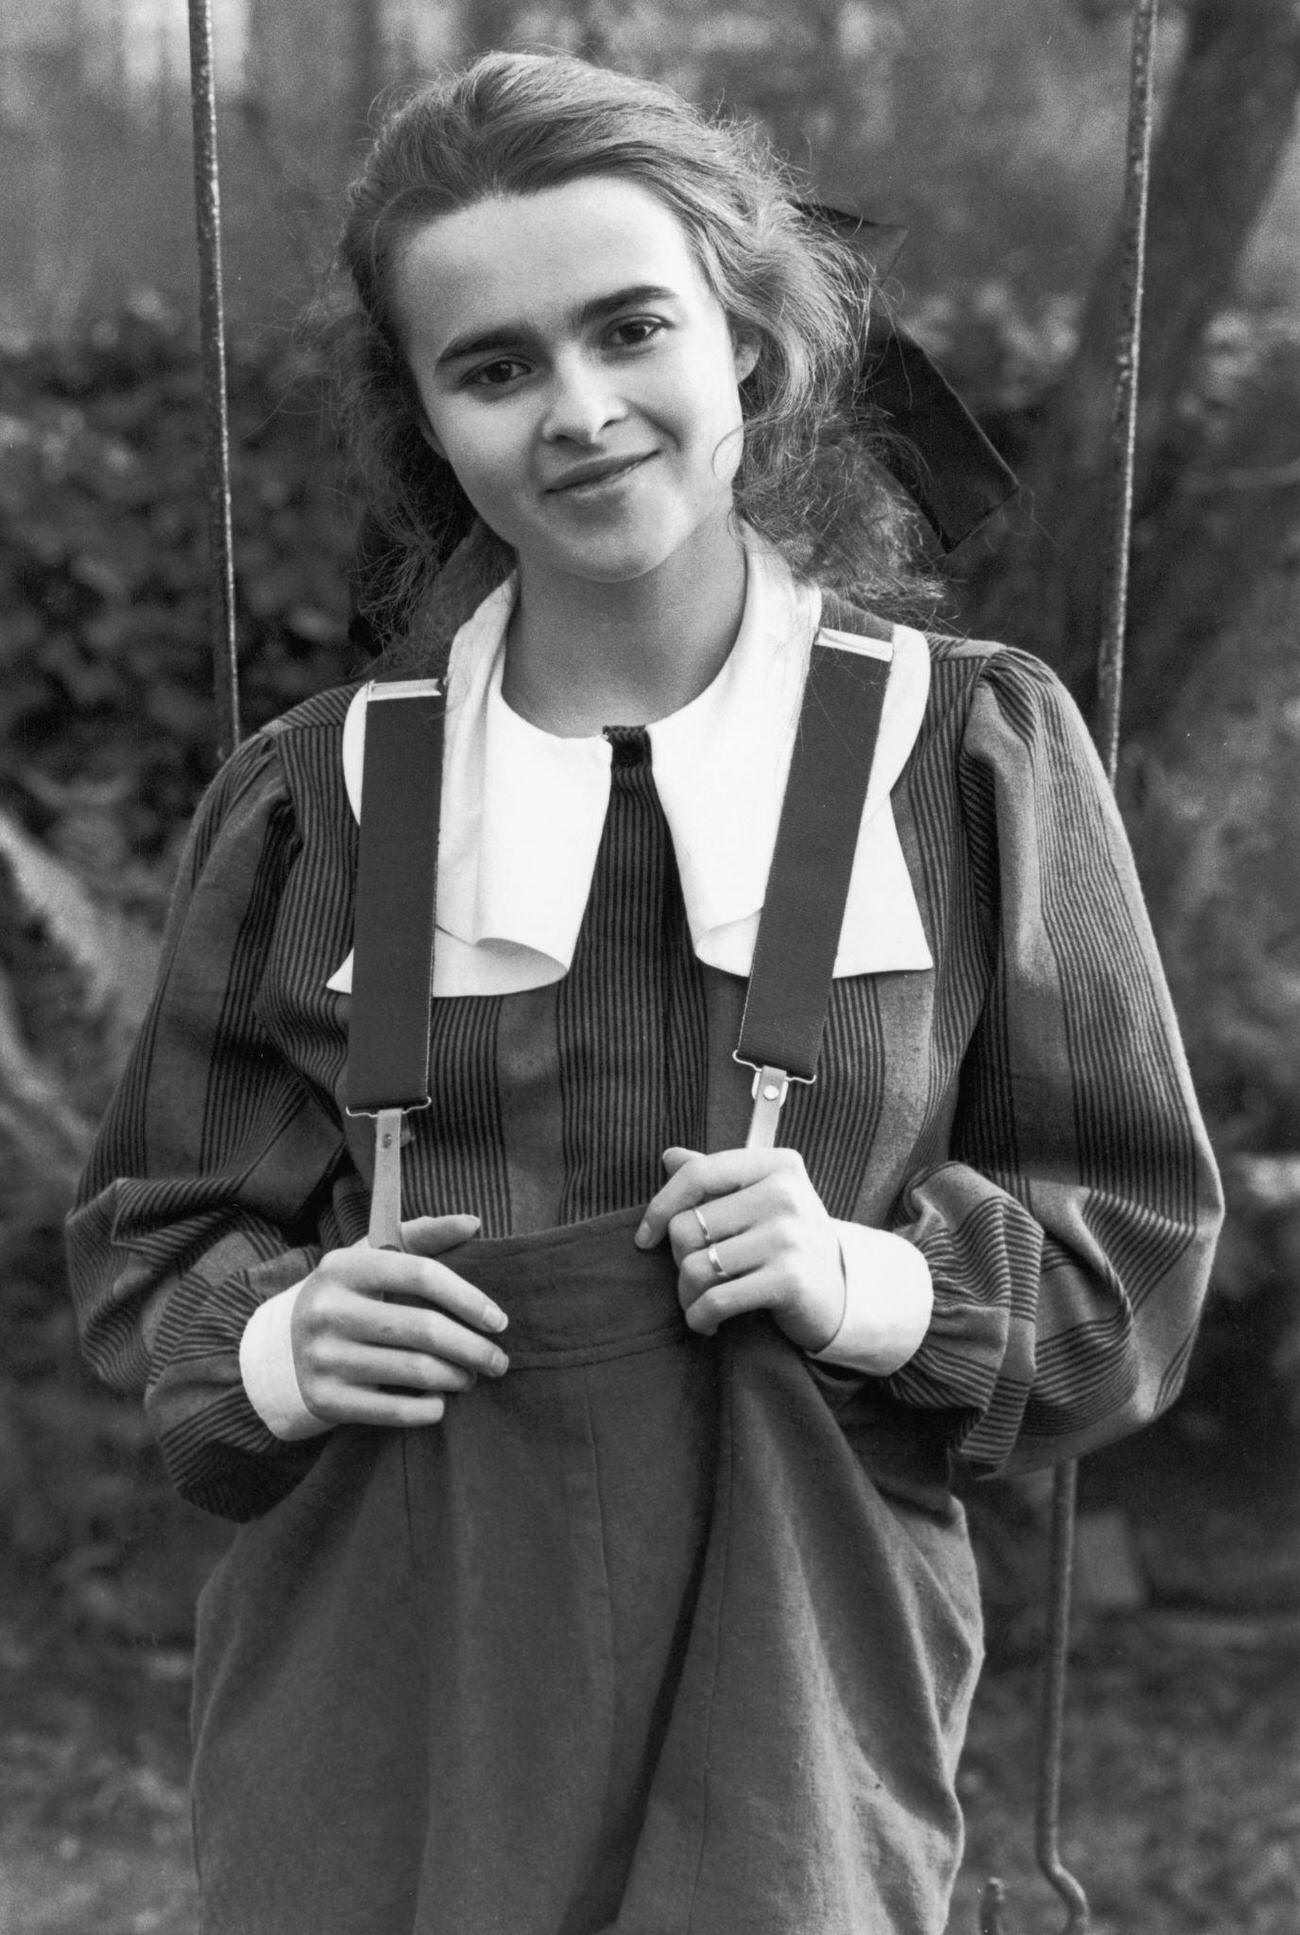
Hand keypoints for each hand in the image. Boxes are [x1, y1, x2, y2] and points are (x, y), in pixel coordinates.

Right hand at [291, 1214, 508, 1427]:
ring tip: (471, 1377)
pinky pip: (395, 1410)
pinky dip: (429, 1409)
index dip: (469, 1297)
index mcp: (344, 1266)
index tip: (498, 1320)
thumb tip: (473, 1222)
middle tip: (498, 1360)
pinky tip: (440, 1401)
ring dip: (457, 1377)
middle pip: (424, 1328)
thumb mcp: (372, 1258)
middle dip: (474, 1348)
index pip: (422, 1273)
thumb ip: (422, 1236)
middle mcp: (329, 1310)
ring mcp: (323, 1357)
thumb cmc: (348, 1297)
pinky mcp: (325, 1399)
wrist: (281, 1351)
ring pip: (416, 1371)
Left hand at [636, 1147, 845, 1351]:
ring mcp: (789, 1237)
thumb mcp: (761, 1200)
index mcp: (776, 1165)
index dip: (659, 1206)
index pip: (697, 1174)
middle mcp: (784, 1195)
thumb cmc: (789, 1241)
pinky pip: (716, 1300)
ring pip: (696, 1266)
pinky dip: (700, 1318)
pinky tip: (708, 1322)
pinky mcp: (789, 1280)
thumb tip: (669, 1156)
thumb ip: (716, 1178)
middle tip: (697, 1275)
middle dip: (679, 1259)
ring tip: (700, 1301)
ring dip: (687, 1295)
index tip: (645, 1237)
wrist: (842, 1292)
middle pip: (688, 1225)